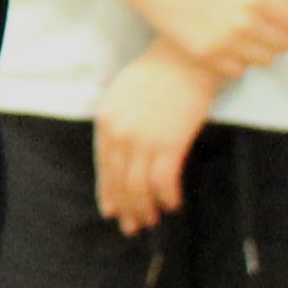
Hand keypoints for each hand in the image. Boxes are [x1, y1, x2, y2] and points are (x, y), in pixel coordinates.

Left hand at [92, 45, 218, 234]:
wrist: (184, 61)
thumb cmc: (156, 76)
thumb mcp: (122, 97)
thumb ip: (116, 126)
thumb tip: (118, 159)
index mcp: (105, 121)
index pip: (103, 166)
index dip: (109, 192)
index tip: (112, 211)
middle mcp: (120, 134)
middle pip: (120, 180)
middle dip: (126, 207)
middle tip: (133, 226)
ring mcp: (143, 140)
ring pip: (139, 186)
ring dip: (145, 207)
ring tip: (151, 219)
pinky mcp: (170, 144)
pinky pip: (164, 181)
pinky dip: (167, 196)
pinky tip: (172, 203)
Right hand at [127, 0, 287, 75]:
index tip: (274, 8)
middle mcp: (242, 22)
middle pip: (284, 44)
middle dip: (277, 34)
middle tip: (260, 21)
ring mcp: (222, 41)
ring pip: (264, 60)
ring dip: (259, 49)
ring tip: (243, 32)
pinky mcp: (203, 54)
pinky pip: (238, 70)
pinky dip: (236, 60)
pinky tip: (225, 42)